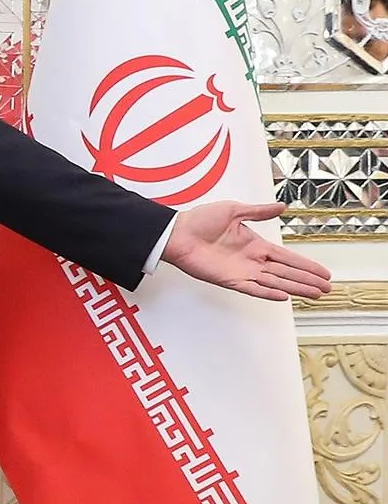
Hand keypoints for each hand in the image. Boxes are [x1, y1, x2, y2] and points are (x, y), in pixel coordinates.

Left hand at [162, 202, 329, 301]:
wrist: (176, 233)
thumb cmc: (200, 220)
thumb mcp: (233, 210)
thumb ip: (258, 211)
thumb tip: (282, 206)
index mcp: (255, 244)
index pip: (287, 257)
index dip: (306, 265)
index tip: (324, 272)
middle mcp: (252, 260)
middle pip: (286, 272)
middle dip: (307, 280)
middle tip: (327, 288)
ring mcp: (242, 271)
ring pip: (275, 282)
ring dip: (295, 288)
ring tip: (315, 294)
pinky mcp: (229, 279)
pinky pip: (252, 289)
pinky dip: (268, 293)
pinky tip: (284, 297)